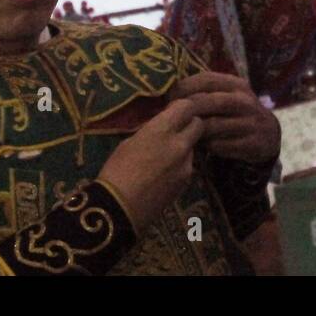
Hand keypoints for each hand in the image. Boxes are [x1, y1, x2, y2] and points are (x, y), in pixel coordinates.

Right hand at [97, 98, 203, 233]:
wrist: (119, 209)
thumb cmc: (116, 171)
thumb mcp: (129, 142)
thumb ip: (150, 130)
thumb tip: (159, 125)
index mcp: (162, 129)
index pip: (187, 106)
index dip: (182, 106)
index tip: (173, 109)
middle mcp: (180, 143)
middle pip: (198, 124)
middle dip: (190, 123)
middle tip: (176, 128)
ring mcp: (186, 164)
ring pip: (193, 146)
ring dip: (184, 145)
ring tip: (165, 155)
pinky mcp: (187, 181)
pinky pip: (188, 164)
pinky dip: (180, 164)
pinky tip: (164, 173)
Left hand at [173, 72, 280, 162]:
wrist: (267, 135)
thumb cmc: (236, 113)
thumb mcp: (226, 96)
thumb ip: (205, 91)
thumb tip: (170, 90)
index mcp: (236, 84)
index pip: (206, 79)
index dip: (185, 87)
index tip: (170, 97)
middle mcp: (245, 101)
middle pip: (209, 101)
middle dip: (187, 109)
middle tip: (171, 118)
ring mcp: (250, 123)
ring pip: (213, 125)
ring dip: (195, 130)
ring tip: (185, 133)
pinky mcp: (251, 143)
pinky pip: (220, 145)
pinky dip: (207, 146)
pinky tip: (201, 146)